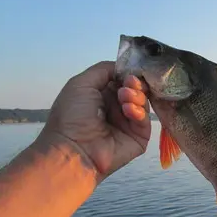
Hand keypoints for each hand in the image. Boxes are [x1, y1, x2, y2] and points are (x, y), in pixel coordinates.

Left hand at [39, 61, 150, 182]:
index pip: (123, 80)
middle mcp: (116, 109)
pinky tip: (128, 110)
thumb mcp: (81, 83)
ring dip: (136, 96)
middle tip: (129, 84)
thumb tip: (124, 67)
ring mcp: (129, 124)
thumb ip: (104, 70)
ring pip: (143, 103)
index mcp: (102, 96)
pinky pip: (145, 121)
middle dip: (135, 83)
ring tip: (125, 97)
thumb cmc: (72, 115)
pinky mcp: (139, 138)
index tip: (130, 71)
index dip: (128, 73)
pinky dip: (139, 112)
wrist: (73, 149)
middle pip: (136, 90)